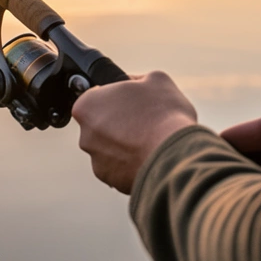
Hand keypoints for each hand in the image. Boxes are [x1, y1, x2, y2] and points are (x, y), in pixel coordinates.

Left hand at [72, 71, 197, 194]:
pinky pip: (121, 169)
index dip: (117, 97)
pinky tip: (151, 157)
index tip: (132, 102)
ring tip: (152, 140)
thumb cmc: (163, 114)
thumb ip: (135, 80)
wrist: (175, 156)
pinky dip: (133, 164)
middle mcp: (85, 136)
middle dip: (120, 123)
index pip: (97, 98)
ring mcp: (97, 161)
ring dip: (127, 145)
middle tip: (145, 121)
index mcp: (86, 106)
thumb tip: (132, 84)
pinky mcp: (111, 181)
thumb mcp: (155, 79)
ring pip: (112, 149)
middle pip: (102, 125)